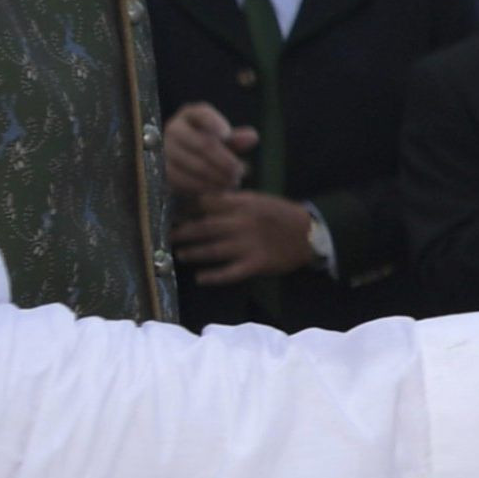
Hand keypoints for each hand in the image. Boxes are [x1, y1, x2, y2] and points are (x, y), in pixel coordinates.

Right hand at [162, 101, 256, 199]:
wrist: (184, 163)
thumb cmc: (209, 146)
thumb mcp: (224, 140)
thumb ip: (237, 138)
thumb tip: (252, 137)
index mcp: (191, 115)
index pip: (201, 114)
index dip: (214, 123)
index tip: (226, 134)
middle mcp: (174, 128)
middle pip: (203, 144)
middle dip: (225, 161)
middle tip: (239, 172)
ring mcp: (164, 149)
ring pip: (194, 165)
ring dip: (217, 176)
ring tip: (232, 182)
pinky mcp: (162, 169)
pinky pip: (184, 180)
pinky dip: (203, 186)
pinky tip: (218, 189)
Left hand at [175, 189, 317, 285]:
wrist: (310, 234)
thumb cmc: (282, 214)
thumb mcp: (258, 199)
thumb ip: (232, 201)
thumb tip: (203, 201)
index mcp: (243, 205)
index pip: (208, 203)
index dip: (188, 208)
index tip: (173, 212)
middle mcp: (242, 224)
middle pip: (205, 228)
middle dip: (184, 232)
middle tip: (168, 237)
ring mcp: (248, 245)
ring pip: (214, 250)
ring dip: (195, 253)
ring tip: (181, 256)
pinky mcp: (255, 264)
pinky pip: (230, 272)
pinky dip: (214, 276)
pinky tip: (201, 278)